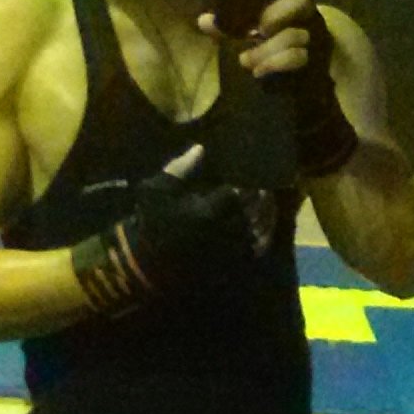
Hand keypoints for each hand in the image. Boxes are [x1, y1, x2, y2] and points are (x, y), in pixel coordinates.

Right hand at [70, 143, 275, 317]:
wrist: (145, 263)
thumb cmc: (151, 222)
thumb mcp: (158, 190)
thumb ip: (181, 168)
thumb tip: (200, 148)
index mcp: (209, 209)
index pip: (242, 193)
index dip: (252, 186)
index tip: (254, 181)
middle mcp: (225, 229)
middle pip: (256, 211)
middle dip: (263, 201)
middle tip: (265, 193)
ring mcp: (229, 250)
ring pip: (260, 231)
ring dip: (267, 219)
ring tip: (268, 208)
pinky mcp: (228, 264)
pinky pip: (255, 252)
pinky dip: (263, 240)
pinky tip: (265, 231)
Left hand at [197, 0, 314, 78]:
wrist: (298, 77)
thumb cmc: (270, 45)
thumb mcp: (248, 34)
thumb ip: (228, 26)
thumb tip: (204, 20)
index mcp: (293, 1)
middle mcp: (308, 14)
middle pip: (302, 1)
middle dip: (278, 12)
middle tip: (260, 27)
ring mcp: (314, 37)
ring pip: (295, 35)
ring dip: (266, 49)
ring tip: (245, 60)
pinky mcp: (314, 60)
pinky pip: (297, 58)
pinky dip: (274, 63)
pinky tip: (258, 71)